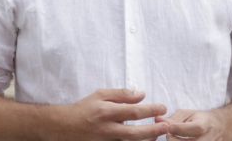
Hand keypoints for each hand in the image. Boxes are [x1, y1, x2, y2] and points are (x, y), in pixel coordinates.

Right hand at [48, 89, 168, 140]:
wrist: (64, 127)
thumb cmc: (84, 108)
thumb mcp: (100, 95)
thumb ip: (121, 94)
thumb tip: (141, 94)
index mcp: (106, 112)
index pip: (132, 112)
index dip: (150, 110)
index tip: (162, 107)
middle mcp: (107, 129)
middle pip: (135, 133)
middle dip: (153, 130)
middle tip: (167, 126)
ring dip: (147, 140)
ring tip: (159, 134)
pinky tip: (145, 139)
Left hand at [157, 109, 226, 140]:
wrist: (218, 128)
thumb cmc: (197, 119)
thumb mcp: (187, 114)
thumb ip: (172, 119)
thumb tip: (157, 120)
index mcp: (205, 124)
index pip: (195, 128)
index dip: (180, 129)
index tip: (169, 127)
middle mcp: (209, 138)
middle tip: (169, 136)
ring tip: (173, 140)